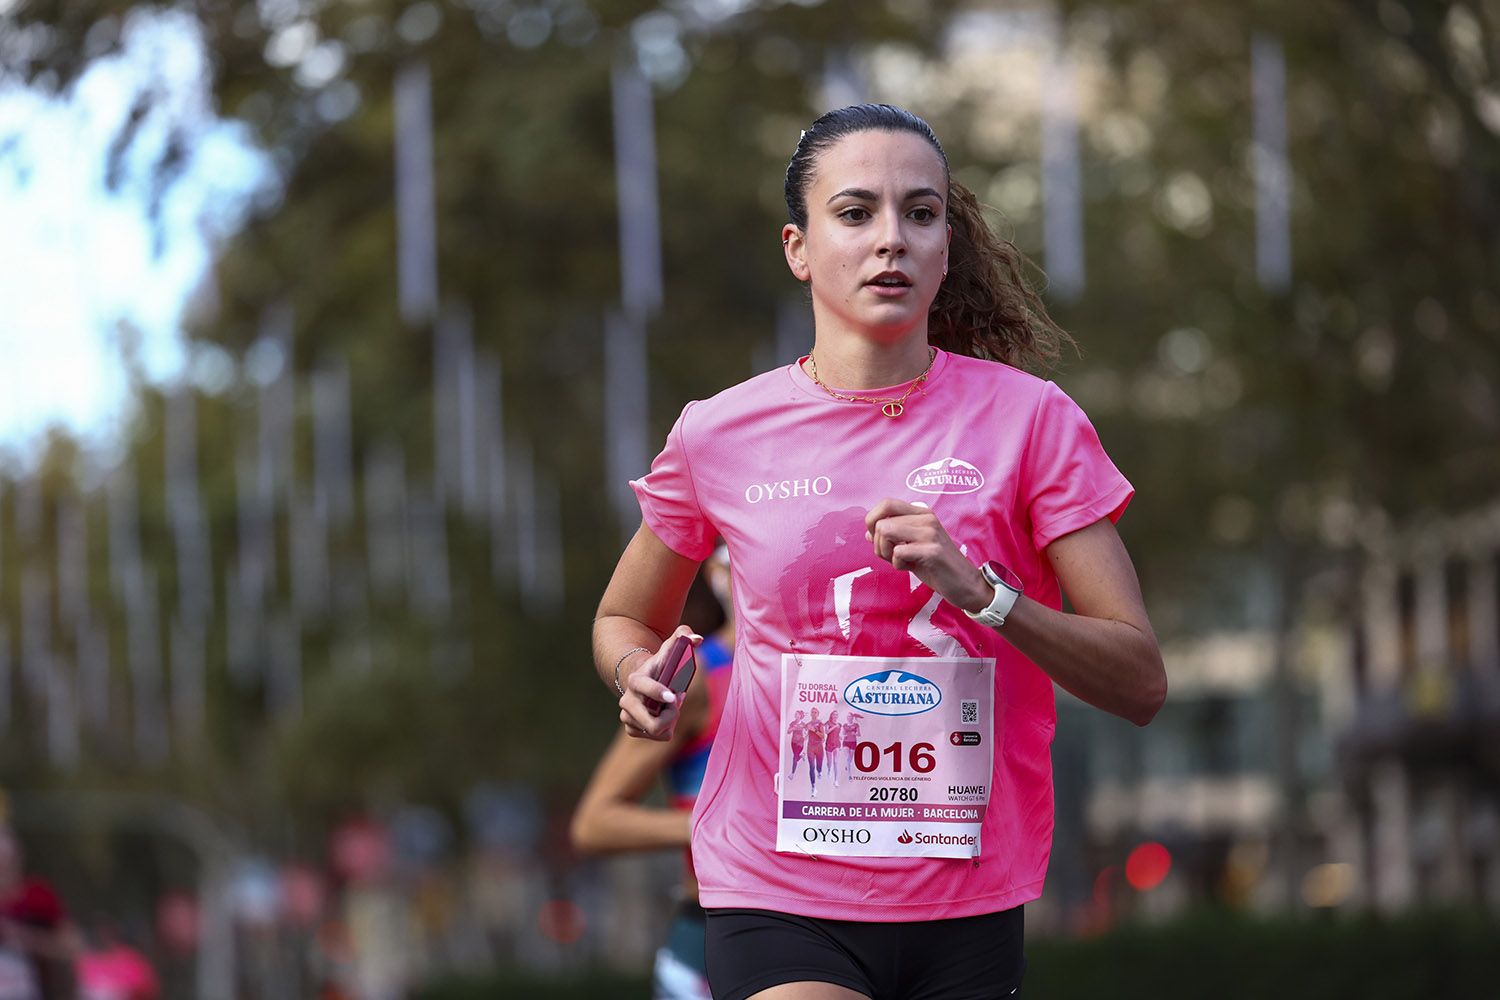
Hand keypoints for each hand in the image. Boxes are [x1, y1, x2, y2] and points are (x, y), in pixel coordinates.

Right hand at [618, 626, 701, 740]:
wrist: (643, 683)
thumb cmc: (661, 666)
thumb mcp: (670, 649)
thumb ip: (683, 637)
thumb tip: (697, 638)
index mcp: (635, 680)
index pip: (643, 688)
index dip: (658, 693)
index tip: (673, 696)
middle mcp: (627, 701)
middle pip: (652, 723)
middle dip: (671, 716)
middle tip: (677, 702)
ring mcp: (627, 717)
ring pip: (658, 730)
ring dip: (671, 720)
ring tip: (670, 707)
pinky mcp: (632, 729)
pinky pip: (660, 736)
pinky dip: (668, 728)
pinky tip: (665, 715)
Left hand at [864, 498, 990, 612]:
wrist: (965, 585)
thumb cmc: (936, 566)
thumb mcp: (912, 547)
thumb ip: (891, 538)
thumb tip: (867, 533)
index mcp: (922, 513)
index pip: (886, 503)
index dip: (873, 521)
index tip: (881, 540)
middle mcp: (926, 518)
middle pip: (880, 522)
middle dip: (878, 544)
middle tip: (893, 556)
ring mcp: (930, 533)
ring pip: (885, 532)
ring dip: (885, 553)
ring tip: (901, 561)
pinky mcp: (932, 551)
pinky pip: (897, 552)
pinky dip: (897, 564)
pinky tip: (911, 568)